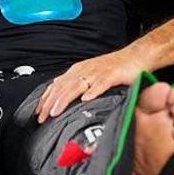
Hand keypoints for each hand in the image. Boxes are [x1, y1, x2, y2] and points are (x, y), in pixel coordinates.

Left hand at [35, 46, 150, 122]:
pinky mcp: (112, 75)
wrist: (135, 57)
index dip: (46, 99)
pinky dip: (92, 91)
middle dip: (50, 103)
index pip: (57, 85)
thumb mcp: (90, 75)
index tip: (38, 112)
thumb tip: (61, 95)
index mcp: (78, 70)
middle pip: (63, 87)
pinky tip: (86, 100)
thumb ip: (77, 84)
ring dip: (64, 99)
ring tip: (56, 111)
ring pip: (77, 86)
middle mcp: (84, 70)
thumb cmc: (113, 68)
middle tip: (42, 117)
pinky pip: (100, 84)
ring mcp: (97, 72)